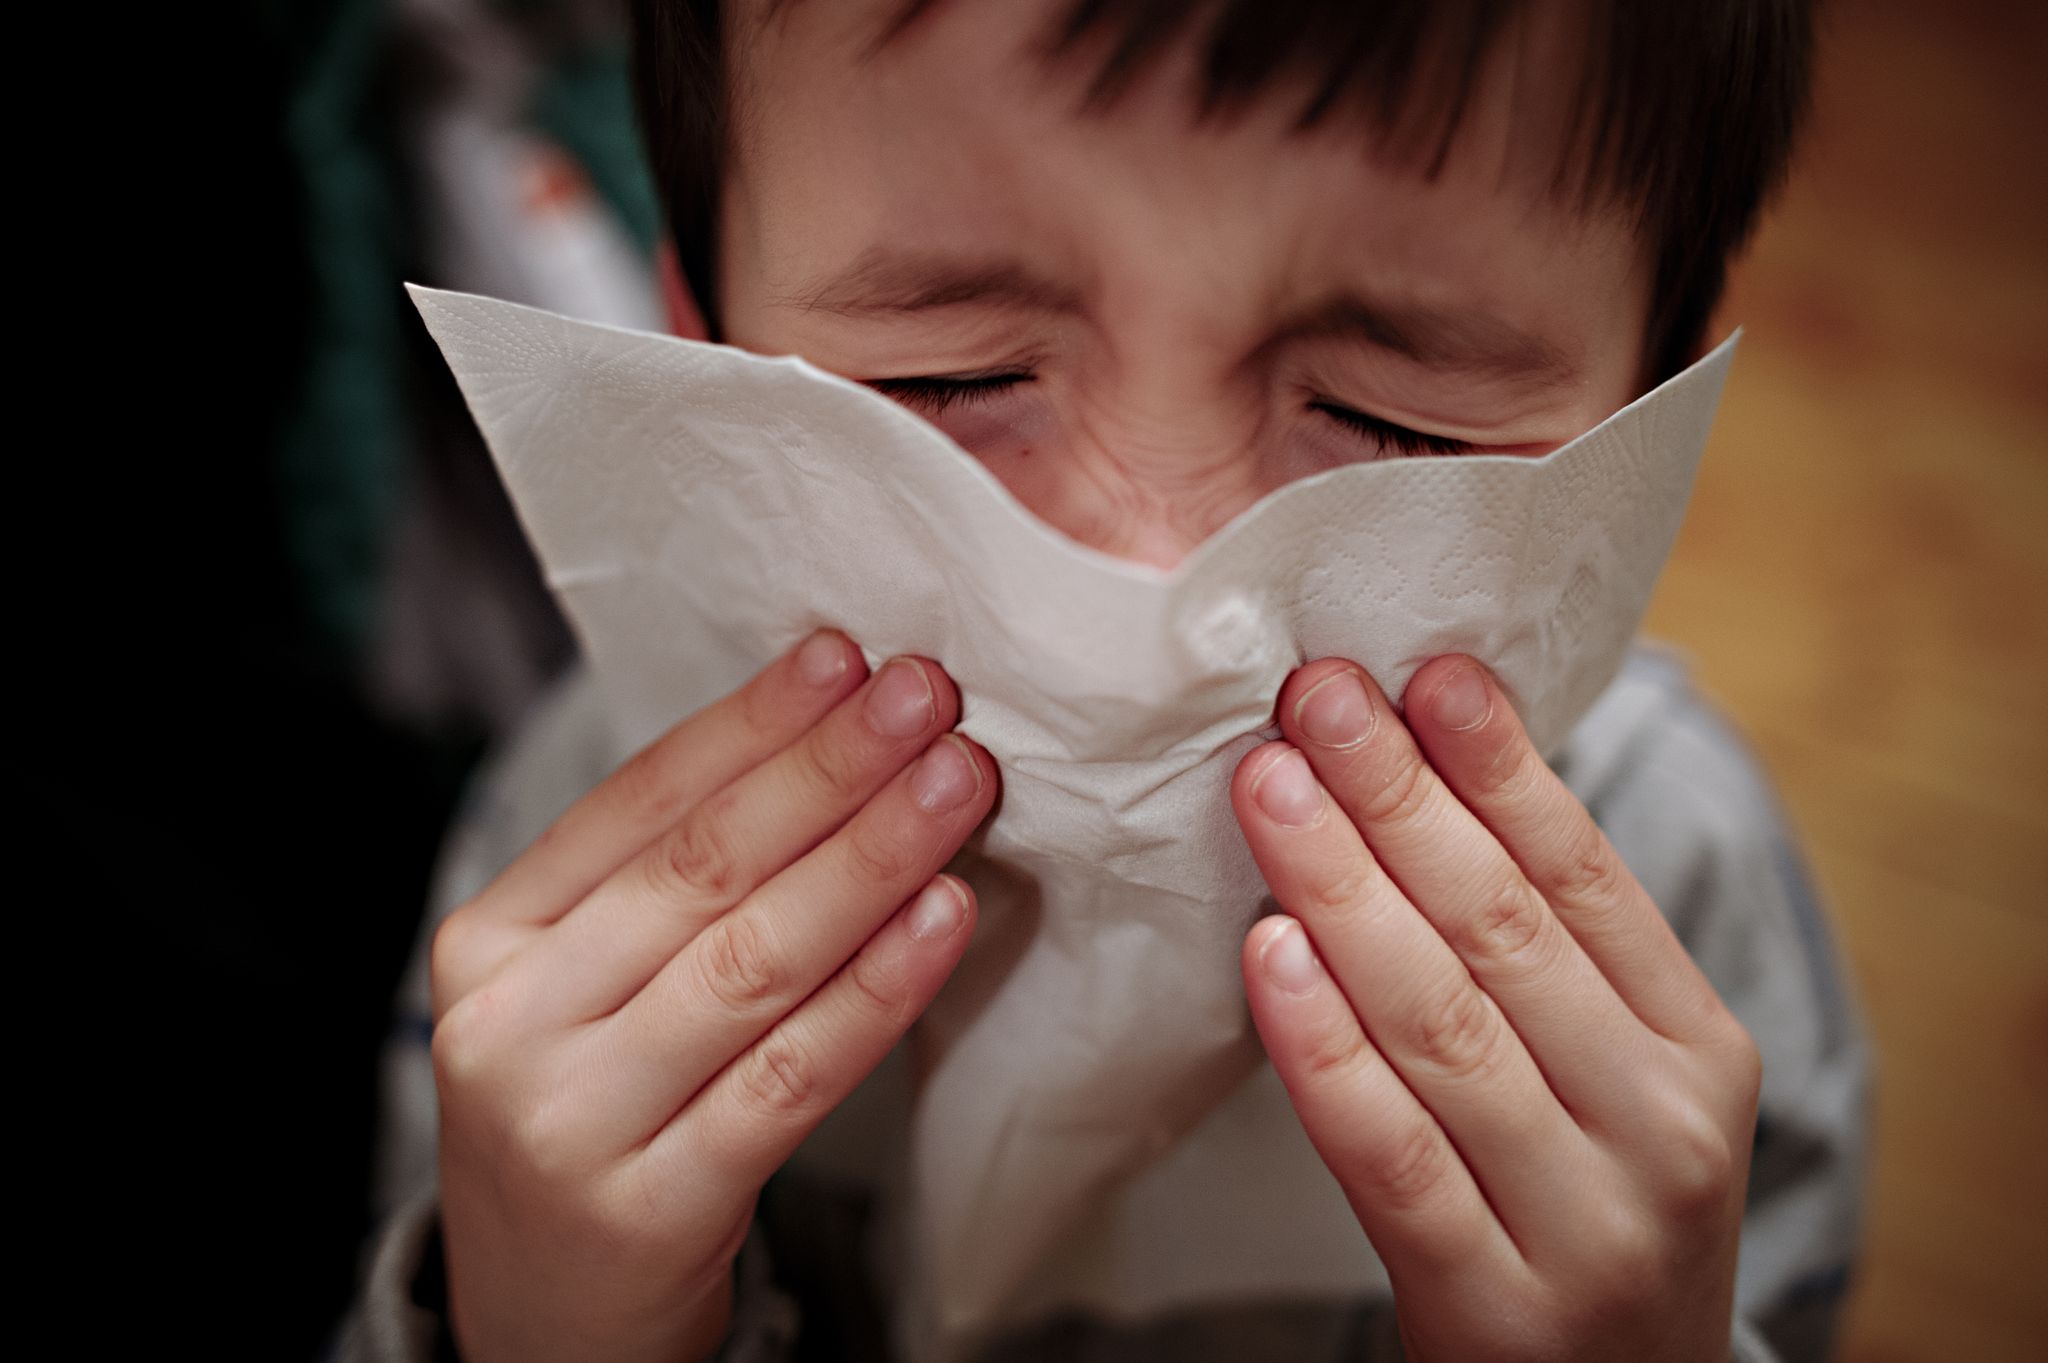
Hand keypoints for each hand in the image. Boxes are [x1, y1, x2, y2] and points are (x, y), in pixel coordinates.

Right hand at [429, 630, 997, 1362]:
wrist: (544, 1323)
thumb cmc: (590, 1121)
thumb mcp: (580, 995)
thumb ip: (664, 889)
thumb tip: (822, 747)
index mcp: (489, 941)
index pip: (634, 804)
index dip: (750, 724)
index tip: (845, 657)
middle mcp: (513, 1023)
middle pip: (699, 869)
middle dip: (827, 771)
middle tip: (925, 698)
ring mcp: (572, 1120)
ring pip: (752, 959)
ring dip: (869, 857)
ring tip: (956, 783)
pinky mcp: (650, 1207)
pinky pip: (790, 1075)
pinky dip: (877, 990)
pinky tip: (944, 919)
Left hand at [1231, 655, 1760, 1362]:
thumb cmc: (1589, 1205)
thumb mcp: (1616, 1080)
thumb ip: (1548, 957)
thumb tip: (1430, 774)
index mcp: (1699, 1047)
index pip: (1586, 877)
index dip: (1500, 766)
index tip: (1424, 672)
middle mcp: (1662, 1128)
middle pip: (1505, 930)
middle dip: (1398, 799)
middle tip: (1314, 696)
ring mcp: (1587, 1223)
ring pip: (1443, 1025)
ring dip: (1344, 889)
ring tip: (1273, 786)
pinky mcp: (1496, 1306)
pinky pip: (1391, 1154)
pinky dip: (1324, 1049)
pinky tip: (1270, 952)